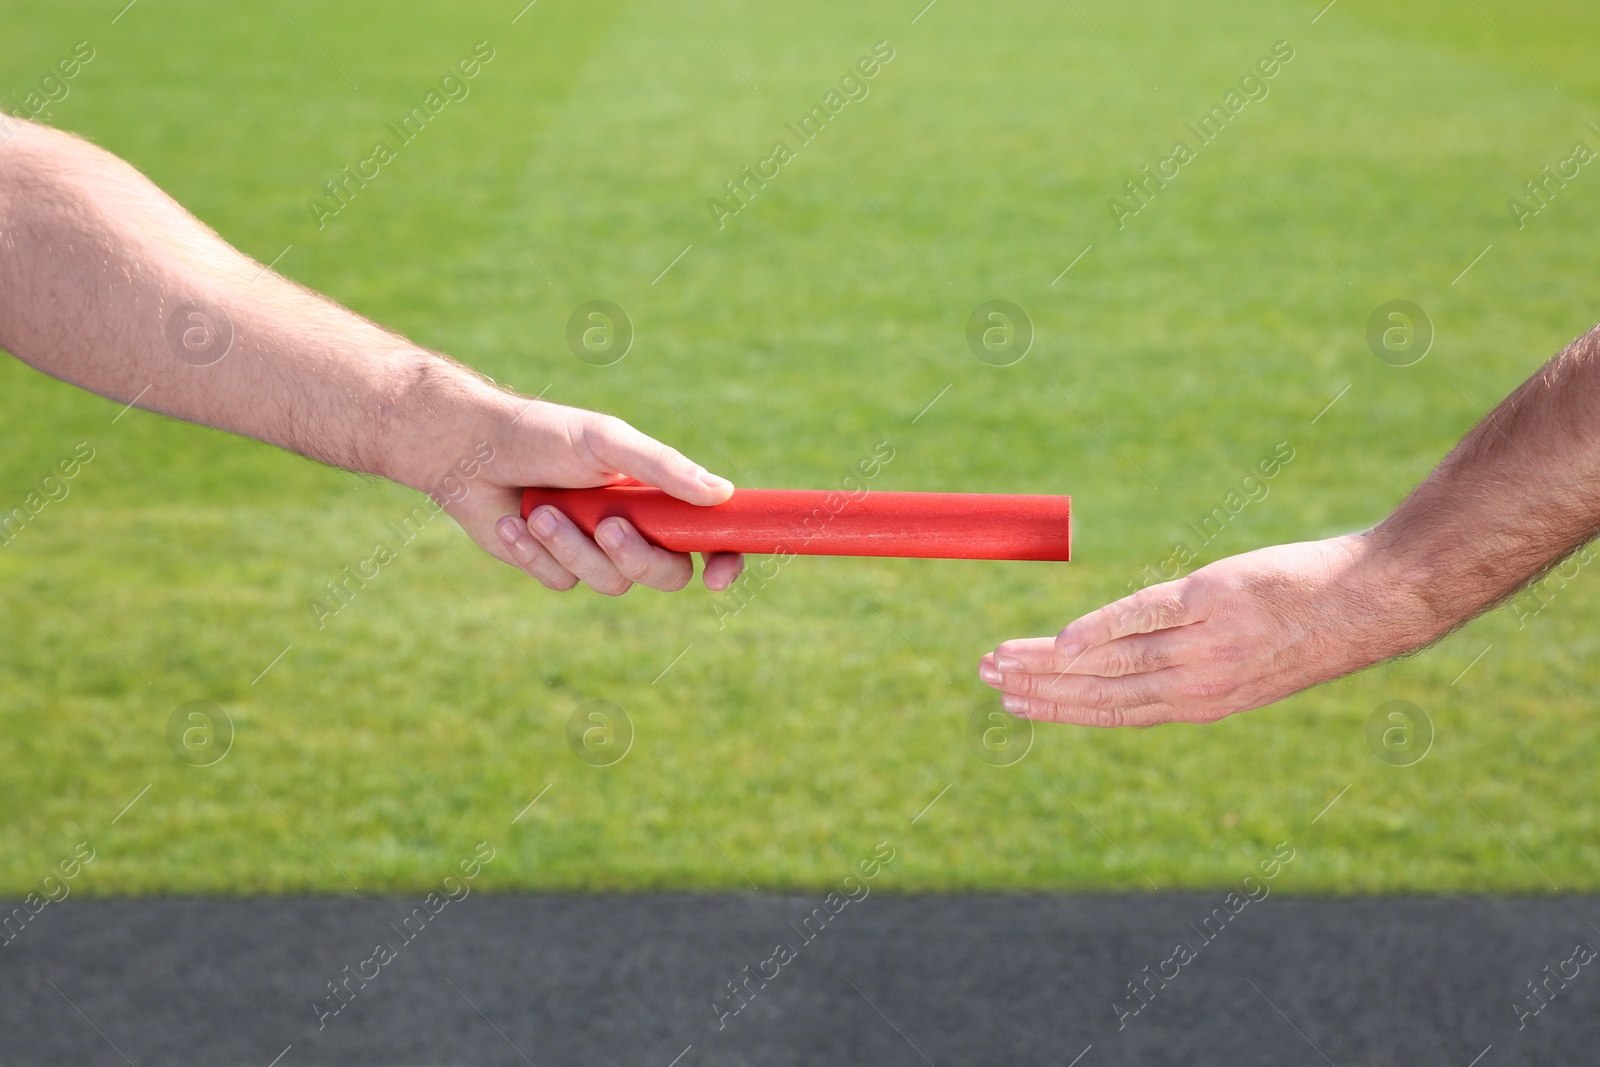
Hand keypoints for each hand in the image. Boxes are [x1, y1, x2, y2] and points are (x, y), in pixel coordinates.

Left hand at [422, 393, 743, 594]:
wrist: (465, 450)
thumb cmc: (540, 435)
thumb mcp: (605, 442)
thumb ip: (662, 468)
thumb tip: (722, 493)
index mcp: (654, 492)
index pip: (706, 534)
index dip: (723, 559)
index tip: (719, 576)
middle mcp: (632, 524)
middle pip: (666, 573)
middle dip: (636, 556)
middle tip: (607, 527)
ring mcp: (593, 549)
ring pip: (611, 583)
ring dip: (573, 548)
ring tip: (539, 511)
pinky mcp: (553, 565)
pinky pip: (563, 583)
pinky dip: (536, 554)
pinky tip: (513, 522)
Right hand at [978, 534, 1430, 725]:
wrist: (1371, 602)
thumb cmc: (1308, 623)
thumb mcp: (1248, 656)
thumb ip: (1190, 657)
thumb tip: (1137, 651)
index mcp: (1203, 701)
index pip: (1115, 710)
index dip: (1060, 709)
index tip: (1015, 703)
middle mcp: (1197, 684)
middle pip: (1100, 690)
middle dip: (1038, 687)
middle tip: (987, 678)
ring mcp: (1203, 644)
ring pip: (1110, 661)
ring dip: (1049, 662)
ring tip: (1000, 656)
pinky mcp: (1212, 599)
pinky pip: (1143, 617)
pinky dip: (1100, 631)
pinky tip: (1062, 639)